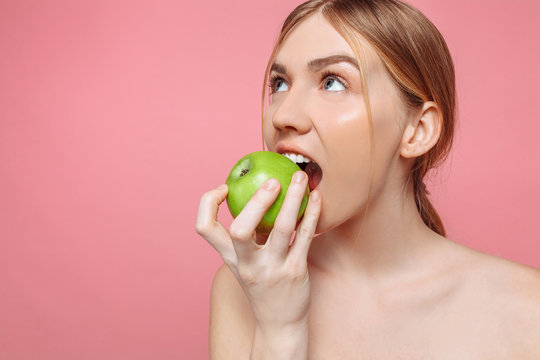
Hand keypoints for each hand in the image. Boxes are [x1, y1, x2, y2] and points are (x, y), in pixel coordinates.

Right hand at [195, 170, 320, 329]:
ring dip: (292, 198)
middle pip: (240, 229)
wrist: (279, 323)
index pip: (204, 228)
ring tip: (300, 177)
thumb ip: (246, 233)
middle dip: (257, 201)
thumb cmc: (262, 282)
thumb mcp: (245, 261)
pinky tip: (316, 197)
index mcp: (229, 257)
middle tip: (273, 181)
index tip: (224, 187)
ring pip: (281, 228)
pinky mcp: (295, 272)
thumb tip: (253, 192)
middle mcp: (246, 263)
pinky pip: (305, 236)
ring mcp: (271, 269)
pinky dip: (312, 213)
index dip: (208, 203)